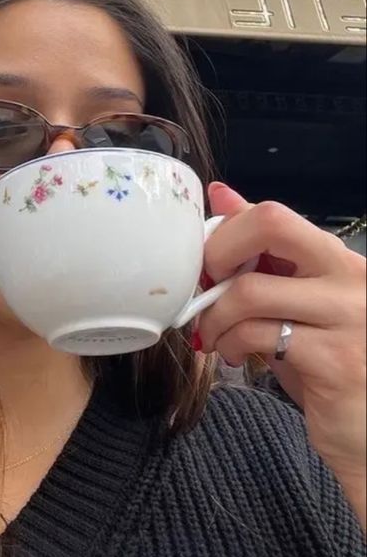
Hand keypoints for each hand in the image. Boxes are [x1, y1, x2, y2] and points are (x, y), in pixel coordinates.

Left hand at [197, 182, 365, 521]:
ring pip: (251, 290)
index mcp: (339, 259)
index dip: (227, 232)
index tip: (208, 264)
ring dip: (214, 315)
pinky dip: (229, 343)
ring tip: (212, 335)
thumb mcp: (297, 300)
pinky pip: (257, 335)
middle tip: (204, 287)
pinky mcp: (336, 361)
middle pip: (270, 226)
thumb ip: (265, 251)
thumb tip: (221, 194)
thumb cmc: (330, 361)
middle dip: (218, 253)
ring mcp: (349, 318)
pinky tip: (232, 355)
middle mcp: (352, 278)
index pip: (275, 215)